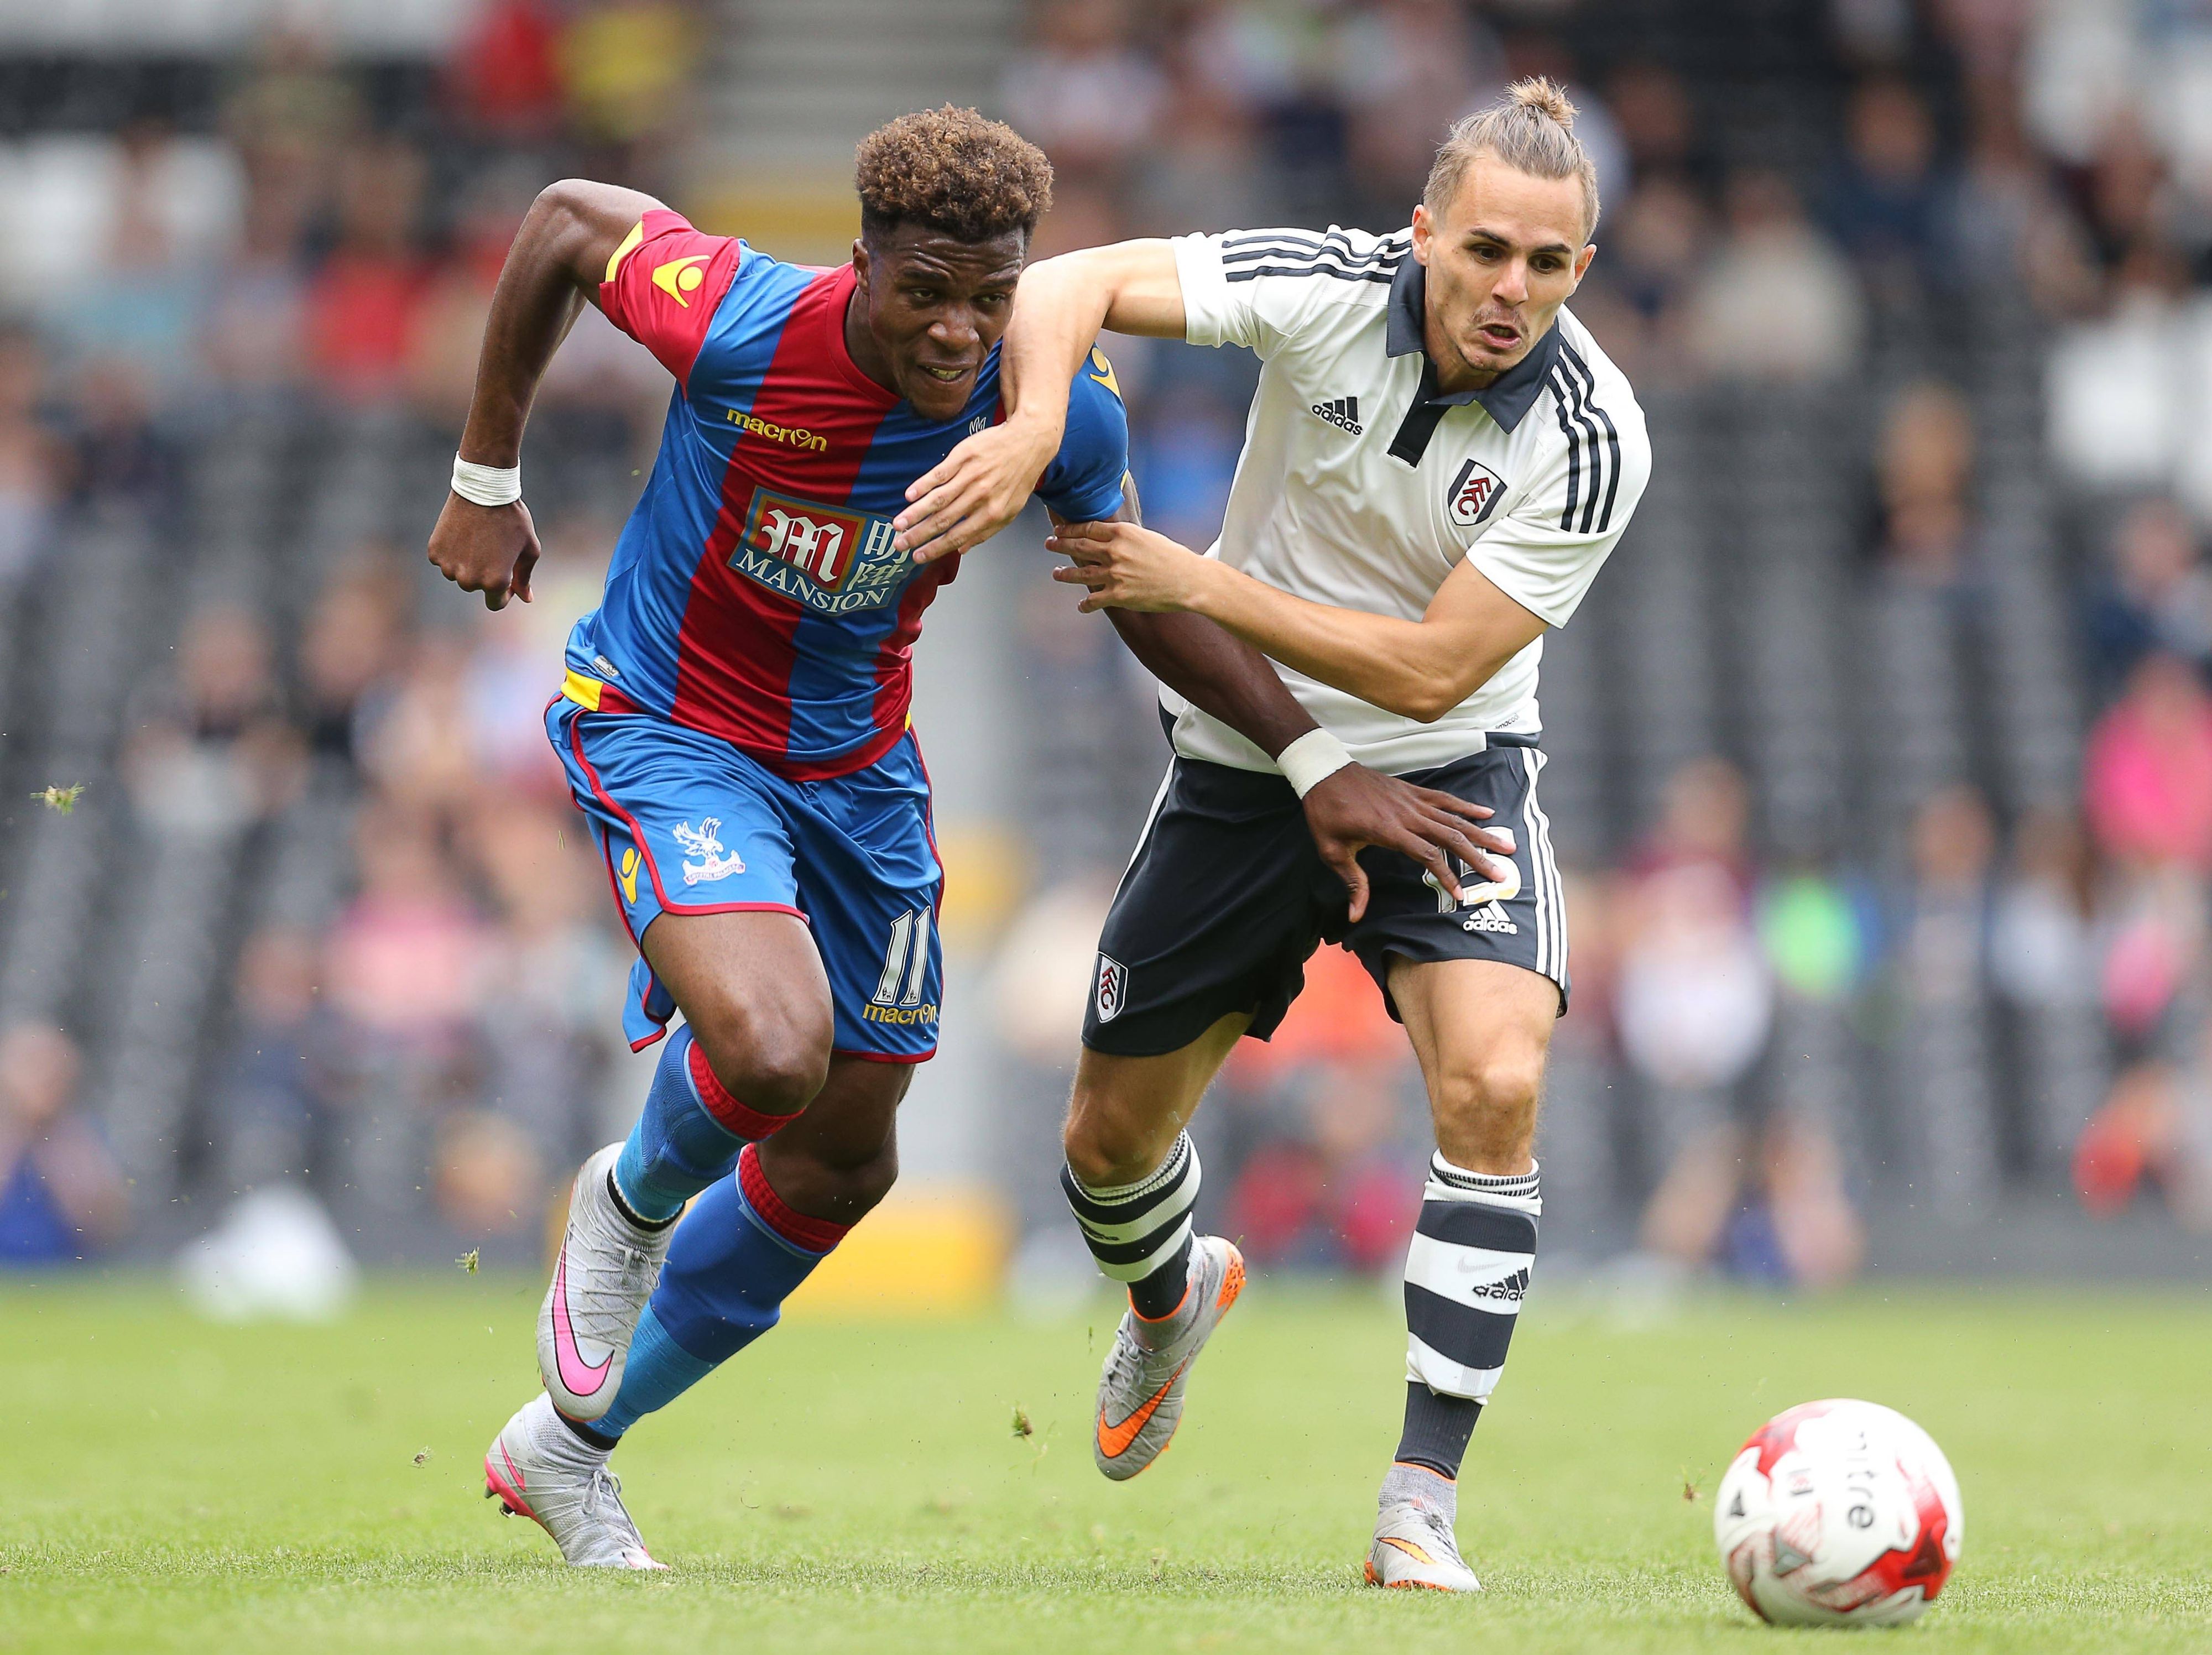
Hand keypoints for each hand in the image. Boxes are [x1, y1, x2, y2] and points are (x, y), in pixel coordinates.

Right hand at [428, 493, 540, 610]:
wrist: (484, 489)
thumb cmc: (512, 519)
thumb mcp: (528, 549)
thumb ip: (525, 577)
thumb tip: (526, 598)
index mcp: (495, 582)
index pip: (495, 603)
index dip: (504, 594)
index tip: (506, 579)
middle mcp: (470, 579)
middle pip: (476, 587)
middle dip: (485, 574)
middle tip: (492, 549)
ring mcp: (449, 566)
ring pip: (458, 574)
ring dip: (467, 563)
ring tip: (478, 539)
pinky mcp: (435, 552)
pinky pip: (444, 560)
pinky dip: (452, 551)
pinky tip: (463, 533)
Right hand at [894, 418, 1061, 563]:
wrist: (1028, 442)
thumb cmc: (1018, 478)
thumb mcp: (1010, 510)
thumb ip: (985, 532)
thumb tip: (962, 549)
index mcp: (992, 514)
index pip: (958, 536)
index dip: (936, 549)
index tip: (918, 557)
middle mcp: (980, 496)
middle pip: (944, 520)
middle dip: (919, 535)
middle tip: (900, 544)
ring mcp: (970, 475)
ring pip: (938, 498)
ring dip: (915, 513)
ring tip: (898, 524)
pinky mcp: (963, 456)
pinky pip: (940, 473)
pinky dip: (923, 485)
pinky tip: (909, 496)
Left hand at [1049, 519, 1211, 613]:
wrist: (1188, 580)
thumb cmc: (1172, 558)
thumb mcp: (1147, 537)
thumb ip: (1125, 538)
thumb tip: (1109, 538)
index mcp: (1122, 533)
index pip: (1087, 528)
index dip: (1070, 529)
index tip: (1059, 530)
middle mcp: (1114, 551)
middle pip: (1078, 547)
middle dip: (1060, 545)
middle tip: (1049, 544)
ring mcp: (1115, 574)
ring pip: (1080, 574)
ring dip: (1065, 574)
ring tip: (1057, 573)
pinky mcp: (1118, 595)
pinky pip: (1093, 600)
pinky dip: (1085, 604)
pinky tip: (1081, 606)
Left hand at [1301, 764, 1516, 922]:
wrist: (1323, 772)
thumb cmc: (1326, 813)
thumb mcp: (1333, 851)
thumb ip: (1352, 882)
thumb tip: (1355, 915)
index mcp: (1389, 831)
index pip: (1427, 855)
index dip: (1447, 876)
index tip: (1461, 895)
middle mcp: (1406, 814)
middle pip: (1450, 837)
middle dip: (1477, 857)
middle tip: (1500, 873)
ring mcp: (1412, 800)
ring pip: (1453, 817)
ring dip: (1481, 832)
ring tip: (1506, 844)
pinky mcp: (1411, 790)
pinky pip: (1445, 799)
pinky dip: (1466, 806)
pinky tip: (1485, 813)